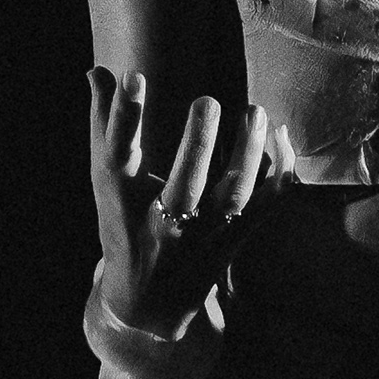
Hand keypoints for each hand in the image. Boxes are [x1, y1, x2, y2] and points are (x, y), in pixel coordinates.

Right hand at [86, 69, 295, 343]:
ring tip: (254, 111)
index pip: (118, 158)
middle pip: (183, 189)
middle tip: (205, 100)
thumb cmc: (124, 229)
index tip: (133, 76)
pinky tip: (281, 135)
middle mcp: (163, 226)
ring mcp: (203, 238)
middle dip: (196, 146)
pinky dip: (278, 173)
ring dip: (247, 155)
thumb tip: (97, 71)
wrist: (149, 307)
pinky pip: (265, 207)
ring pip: (232, 198)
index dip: (124, 118)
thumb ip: (105, 126)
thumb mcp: (108, 185)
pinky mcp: (234, 240)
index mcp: (122, 206)